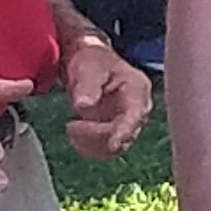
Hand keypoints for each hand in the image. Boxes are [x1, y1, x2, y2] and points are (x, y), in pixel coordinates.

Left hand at [59, 40, 151, 161]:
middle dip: (97, 135)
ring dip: (91, 144)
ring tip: (72, 127)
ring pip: (116, 147)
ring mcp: (127, 122)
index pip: (136, 114)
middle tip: (72, 126)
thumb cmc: (91, 61)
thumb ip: (88, 85)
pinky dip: (88, 147)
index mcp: (138, 89)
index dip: (125, 131)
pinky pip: (106, 150)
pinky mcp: (115, 131)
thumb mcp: (88, 67)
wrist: (87, 65)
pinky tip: (75, 134)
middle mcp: (138, 109)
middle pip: (126, 134)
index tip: (112, 144)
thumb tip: (84, 105)